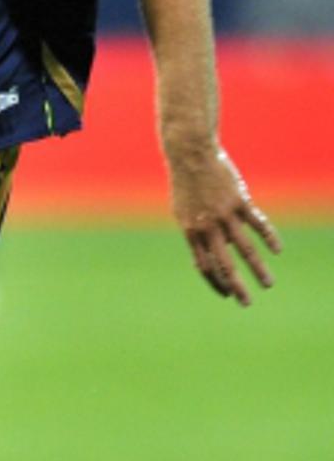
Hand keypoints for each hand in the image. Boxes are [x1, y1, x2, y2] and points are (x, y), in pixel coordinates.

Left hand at [169, 148, 281, 305]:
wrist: (190, 156)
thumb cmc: (186, 185)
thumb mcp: (183, 212)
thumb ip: (198, 233)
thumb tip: (218, 251)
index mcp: (191, 232)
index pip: (204, 266)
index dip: (216, 283)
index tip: (227, 295)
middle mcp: (208, 227)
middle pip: (224, 264)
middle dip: (236, 287)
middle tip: (246, 304)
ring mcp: (225, 215)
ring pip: (245, 248)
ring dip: (258, 269)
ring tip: (268, 285)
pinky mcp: (240, 201)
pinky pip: (257, 223)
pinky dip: (269, 237)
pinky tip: (277, 250)